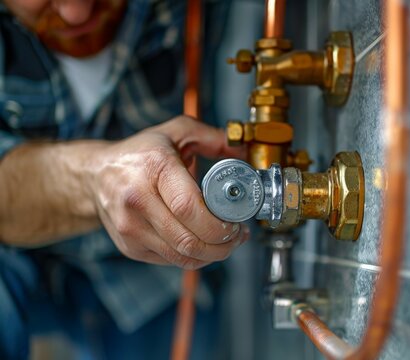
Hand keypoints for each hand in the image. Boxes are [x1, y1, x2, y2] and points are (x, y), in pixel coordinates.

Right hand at [90, 115, 248, 268]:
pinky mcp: (129, 247)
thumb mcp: (176, 132)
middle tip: (237, 234)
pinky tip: (203, 243)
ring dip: (212, 254)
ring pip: (182, 256)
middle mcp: (137, 199)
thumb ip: (214, 138)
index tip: (236, 221)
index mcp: (152, 167)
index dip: (219, 222)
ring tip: (226, 241)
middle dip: (223, 244)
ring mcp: (130, 228)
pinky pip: (171, 262)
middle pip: (188, 239)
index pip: (188, 206)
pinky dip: (194, 257)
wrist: (94, 176)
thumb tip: (245, 154)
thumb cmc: (138, 154)